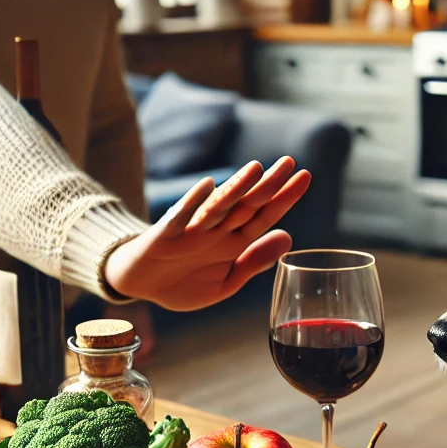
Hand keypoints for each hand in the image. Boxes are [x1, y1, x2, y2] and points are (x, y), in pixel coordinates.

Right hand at [105, 156, 310, 310]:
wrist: (140, 285)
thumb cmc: (183, 282)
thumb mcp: (226, 282)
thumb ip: (255, 262)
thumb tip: (288, 237)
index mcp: (234, 242)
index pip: (265, 216)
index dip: (285, 198)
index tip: (305, 177)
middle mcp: (217, 231)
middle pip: (247, 205)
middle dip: (268, 185)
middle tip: (290, 162)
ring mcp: (192, 231)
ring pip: (219, 207)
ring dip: (236, 188)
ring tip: (256, 170)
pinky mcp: (165, 235)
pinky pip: (180, 217)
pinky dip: (193, 202)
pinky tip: (207, 186)